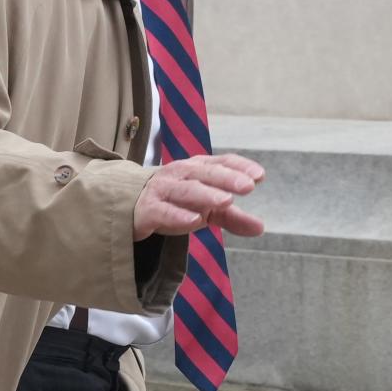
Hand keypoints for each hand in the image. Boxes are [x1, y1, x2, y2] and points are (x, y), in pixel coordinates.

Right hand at [133, 153, 264, 240]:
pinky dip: (178, 215)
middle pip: (205, 173)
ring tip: (226, 201)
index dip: (240, 167)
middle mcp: (180, 174)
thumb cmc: (175, 202)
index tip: (260, 176)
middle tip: (248, 186)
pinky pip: (163, 211)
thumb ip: (232, 217)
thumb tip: (261, 228)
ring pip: (185, 190)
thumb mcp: (206, 209)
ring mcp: (162, 189)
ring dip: (206, 194)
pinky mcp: (147, 209)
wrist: (131, 206)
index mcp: (197, 169)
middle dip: (227, 178)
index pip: (221, 162)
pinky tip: (195, 221)